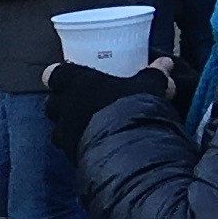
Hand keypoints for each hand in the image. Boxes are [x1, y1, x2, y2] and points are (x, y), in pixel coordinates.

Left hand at [45, 56, 168, 151]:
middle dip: (62, 103)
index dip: (59, 74)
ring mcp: (65, 133)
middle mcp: (64, 106)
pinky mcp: (71, 156)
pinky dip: (79, 146)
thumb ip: (154, 74)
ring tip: (88, 128)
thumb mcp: (149, 86)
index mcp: (77, 82)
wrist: (127, 149)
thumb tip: (165, 62)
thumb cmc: (131, 106)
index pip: (54, 74)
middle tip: (80, 103)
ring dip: (69, 127)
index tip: (69, 75)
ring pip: (57, 129)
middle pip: (52, 102)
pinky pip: (69, 149)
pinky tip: (96, 147)